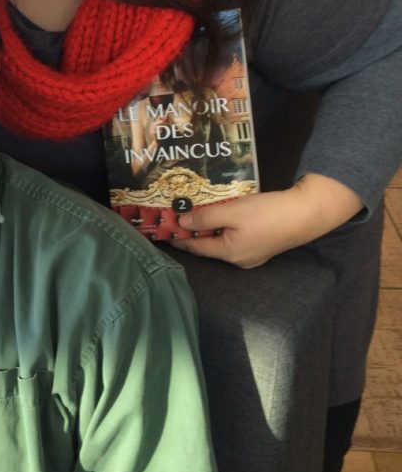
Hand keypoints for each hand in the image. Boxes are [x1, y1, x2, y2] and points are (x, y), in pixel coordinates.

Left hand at [170, 173, 362, 268]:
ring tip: (198, 214)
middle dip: (194, 233)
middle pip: (209, 246)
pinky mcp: (265, 245)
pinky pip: (237, 238)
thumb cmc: (267, 213)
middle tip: (178, 217)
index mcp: (229, 253)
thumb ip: (205, 217)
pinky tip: (225, 216)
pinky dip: (226, 228)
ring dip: (211, 229)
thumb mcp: (232, 211)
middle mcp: (240, 259)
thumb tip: (182, 222)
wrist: (307, 213)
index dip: (179, 237)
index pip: (195, 247)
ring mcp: (254, 254)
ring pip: (224, 242)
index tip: (164, 229)